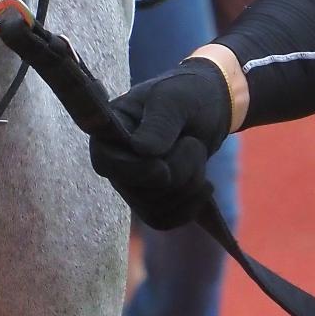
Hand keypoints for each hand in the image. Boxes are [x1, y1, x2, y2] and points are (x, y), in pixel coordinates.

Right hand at [88, 56, 233, 229]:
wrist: (208, 108)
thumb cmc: (185, 95)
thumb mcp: (175, 100)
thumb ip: (160, 123)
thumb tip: (142, 151)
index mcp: (109, 130)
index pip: (106, 162)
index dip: (135, 171)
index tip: (163, 167)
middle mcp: (115, 160)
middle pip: (139, 191)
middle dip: (177, 171)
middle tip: (192, 144)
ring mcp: (132, 184)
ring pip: (154, 209)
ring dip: (188, 186)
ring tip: (197, 155)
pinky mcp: (152, 201)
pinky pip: (165, 220)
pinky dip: (190, 207)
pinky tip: (205, 185)